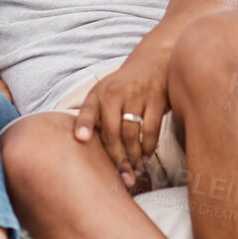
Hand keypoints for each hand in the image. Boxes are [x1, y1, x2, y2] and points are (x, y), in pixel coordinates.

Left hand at [73, 49, 169, 190]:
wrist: (154, 60)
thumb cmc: (124, 85)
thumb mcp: (104, 93)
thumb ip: (95, 116)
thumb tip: (84, 147)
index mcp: (98, 93)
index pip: (87, 110)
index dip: (83, 124)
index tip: (80, 139)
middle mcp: (115, 93)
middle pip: (112, 132)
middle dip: (117, 159)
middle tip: (122, 178)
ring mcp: (137, 95)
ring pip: (132, 134)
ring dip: (134, 157)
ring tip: (135, 170)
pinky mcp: (157, 98)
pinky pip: (152, 129)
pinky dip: (149, 146)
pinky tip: (146, 155)